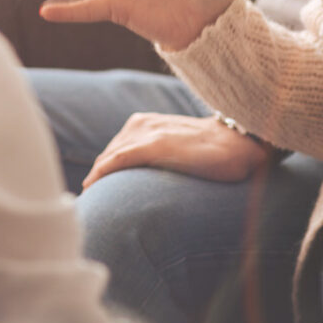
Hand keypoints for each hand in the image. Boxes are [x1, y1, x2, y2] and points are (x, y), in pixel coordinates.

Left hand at [82, 113, 273, 187]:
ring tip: (86, 198)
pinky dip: (103, 171)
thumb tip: (147, 180)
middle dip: (96, 174)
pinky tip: (92, 185)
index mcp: (145, 123)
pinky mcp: (155, 145)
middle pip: (108, 153)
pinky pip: (120, 158)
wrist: (238, 143)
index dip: (101, 169)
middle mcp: (142, 124)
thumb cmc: (211, 150)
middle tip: (84, 199)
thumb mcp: (176, 147)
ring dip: (96, 175)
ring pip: (110, 156)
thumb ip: (158, 155)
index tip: (90, 190)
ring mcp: (148, 133)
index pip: (114, 149)